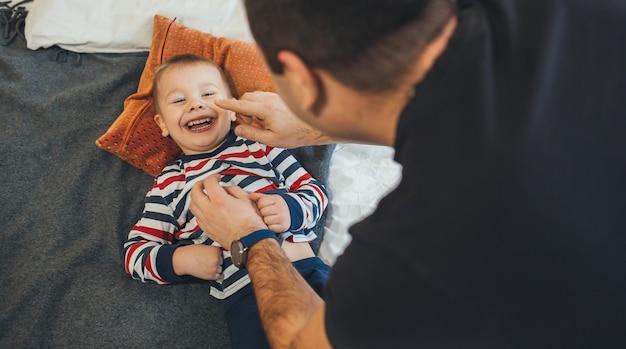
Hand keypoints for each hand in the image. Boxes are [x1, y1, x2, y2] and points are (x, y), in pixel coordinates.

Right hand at [172, 244, 222, 279]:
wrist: (184, 260)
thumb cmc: (192, 252)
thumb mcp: (205, 247)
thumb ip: (213, 251)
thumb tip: (218, 255)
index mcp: (216, 250)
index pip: (221, 254)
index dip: (216, 255)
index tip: (210, 256)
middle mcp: (217, 259)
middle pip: (221, 261)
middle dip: (216, 262)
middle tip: (208, 261)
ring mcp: (214, 268)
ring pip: (220, 269)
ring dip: (216, 268)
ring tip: (207, 266)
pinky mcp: (211, 275)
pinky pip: (217, 276)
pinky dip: (214, 275)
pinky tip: (208, 271)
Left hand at [189, 174, 267, 247]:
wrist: (250, 240)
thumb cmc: (250, 222)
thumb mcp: (246, 199)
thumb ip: (233, 190)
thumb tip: (225, 189)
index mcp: (220, 201)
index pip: (209, 182)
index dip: (213, 177)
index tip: (217, 178)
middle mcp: (210, 211)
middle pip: (195, 193)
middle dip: (199, 184)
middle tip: (205, 183)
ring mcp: (207, 222)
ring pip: (193, 206)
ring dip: (196, 198)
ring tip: (203, 196)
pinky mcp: (207, 230)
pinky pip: (197, 218)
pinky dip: (199, 211)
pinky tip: (205, 209)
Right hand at [215, 91, 331, 147]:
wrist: (314, 127)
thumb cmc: (294, 136)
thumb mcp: (271, 140)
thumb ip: (252, 134)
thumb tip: (238, 130)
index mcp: (266, 110)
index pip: (241, 105)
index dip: (228, 104)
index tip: (217, 101)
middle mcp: (269, 99)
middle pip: (245, 98)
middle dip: (242, 110)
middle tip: (251, 125)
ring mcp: (274, 96)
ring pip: (253, 96)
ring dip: (250, 108)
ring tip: (260, 123)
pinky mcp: (278, 97)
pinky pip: (262, 97)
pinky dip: (259, 106)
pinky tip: (268, 118)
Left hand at [250, 192, 290, 232]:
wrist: (287, 215)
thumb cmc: (276, 207)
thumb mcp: (268, 199)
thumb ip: (259, 197)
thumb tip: (251, 196)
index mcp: (277, 199)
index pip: (261, 202)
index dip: (260, 205)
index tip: (264, 206)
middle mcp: (282, 207)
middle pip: (263, 211)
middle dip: (263, 213)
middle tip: (267, 213)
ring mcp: (283, 217)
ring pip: (266, 220)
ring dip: (266, 221)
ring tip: (269, 218)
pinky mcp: (283, 226)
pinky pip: (270, 228)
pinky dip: (270, 227)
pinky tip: (272, 223)